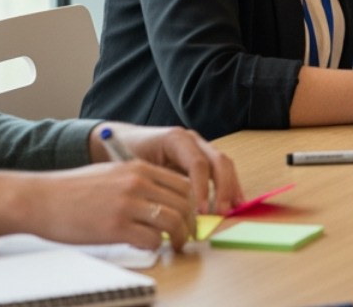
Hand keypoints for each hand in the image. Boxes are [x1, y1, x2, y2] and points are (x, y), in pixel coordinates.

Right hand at [0, 161, 195, 247]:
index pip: (184, 184)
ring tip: (175, 244)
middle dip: (190, 222)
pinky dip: (155, 246)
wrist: (40, 199)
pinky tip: (147, 246)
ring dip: (178, 237)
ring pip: (172, 222)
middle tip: (188, 234)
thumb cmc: (73, 189)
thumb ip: (140, 181)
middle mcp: (137, 183)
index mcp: (139, 168)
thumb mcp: (113, 172)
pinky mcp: (115, 227)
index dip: (193, 203)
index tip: (192, 216)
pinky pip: (151, 239)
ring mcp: (127, 205)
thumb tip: (163, 199)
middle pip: (183, 203)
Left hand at [92, 122, 243, 213]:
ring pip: (224, 165)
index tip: (200, 210)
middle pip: (218, 161)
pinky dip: (229, 187)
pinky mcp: (201, 159)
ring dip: (231, 188)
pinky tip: (234, 203)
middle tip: (220, 213)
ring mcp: (199, 148)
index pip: (197, 163)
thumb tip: (166, 208)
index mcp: (175, 140)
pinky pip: (220, 171)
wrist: (118, 142)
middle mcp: (192, 141)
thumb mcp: (132, 168)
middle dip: (223, 188)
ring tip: (233, 210)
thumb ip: (150, 183)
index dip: (202, 187)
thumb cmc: (121, 155)